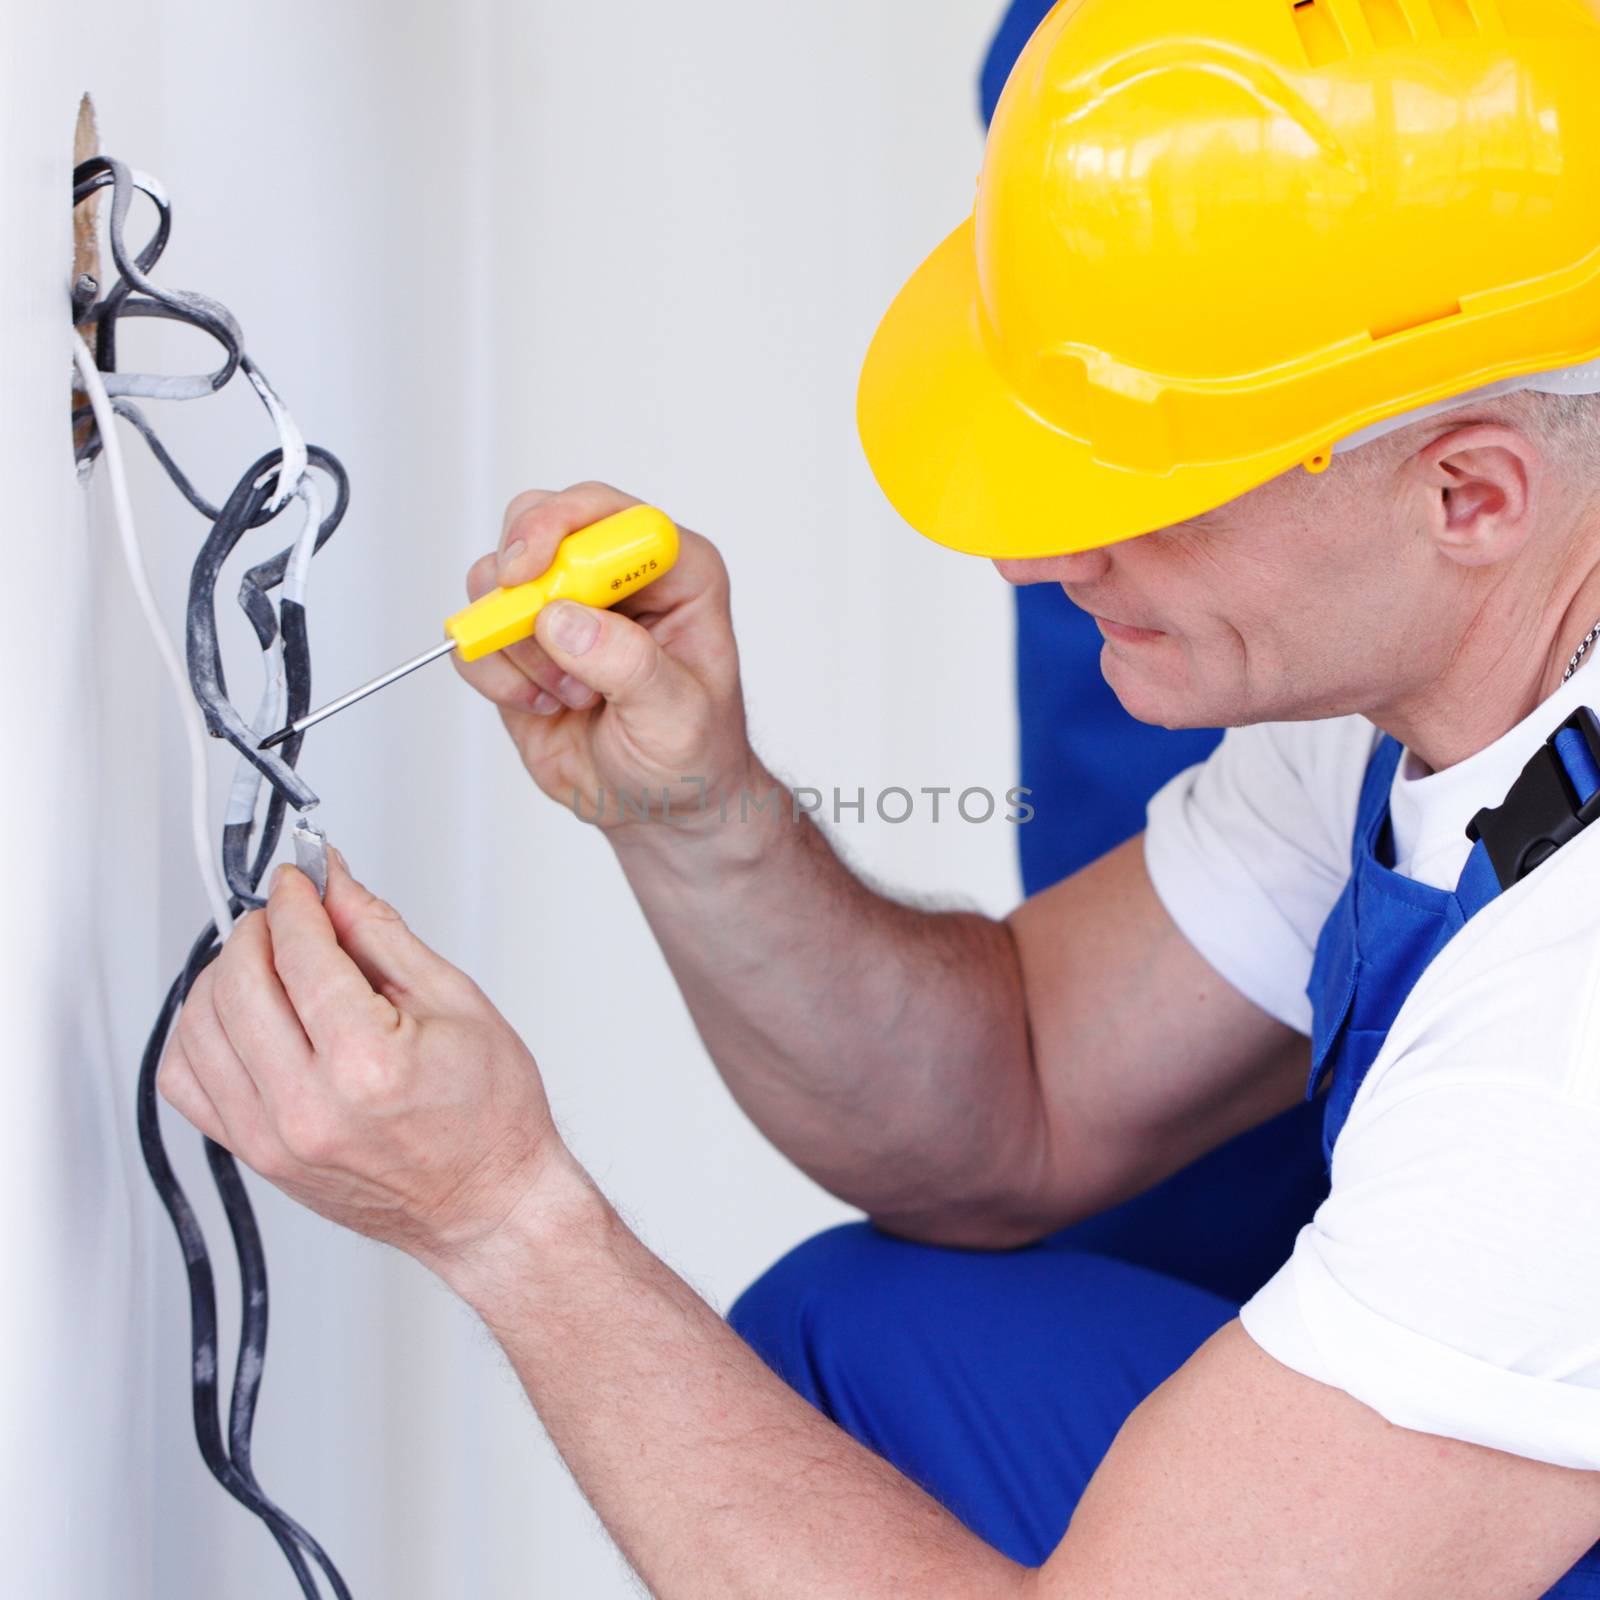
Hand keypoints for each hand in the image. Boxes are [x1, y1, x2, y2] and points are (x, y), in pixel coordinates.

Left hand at [157, 854, 565, 1268]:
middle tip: (289, 914)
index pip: (298, 952)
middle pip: (237, 983)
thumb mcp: (454, 1002)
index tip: (303, 878)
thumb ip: (379, 934)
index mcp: (367, 1065)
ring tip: (268, 963)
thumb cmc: (490, 1116)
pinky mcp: (253, 1157)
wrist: (486, 1202)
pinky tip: (242, 1016)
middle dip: (258, 929)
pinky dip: (199, 1033)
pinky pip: (184, 1080)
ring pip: (198, 1027)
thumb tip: (333, 884)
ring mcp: (270, 1140)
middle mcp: (307, 1108)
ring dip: (224, 975)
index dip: (297, 898)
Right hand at [456, 481, 756, 835]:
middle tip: (530, 630)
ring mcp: (562, 604)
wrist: (658, 808)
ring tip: (568, 694)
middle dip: (520, 580)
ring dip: (517, 643)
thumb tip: (562, 620)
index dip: (561, 525)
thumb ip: (630, 664)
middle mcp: (614, 575)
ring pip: (495, 578)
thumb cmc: (690, 755)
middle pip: (537, 521)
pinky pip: (474, 633)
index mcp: (674, 571)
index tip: (530, 571)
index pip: (610, 511)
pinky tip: (542, 705)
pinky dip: (495, 674)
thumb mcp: (679, 716)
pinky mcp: (521, 643)